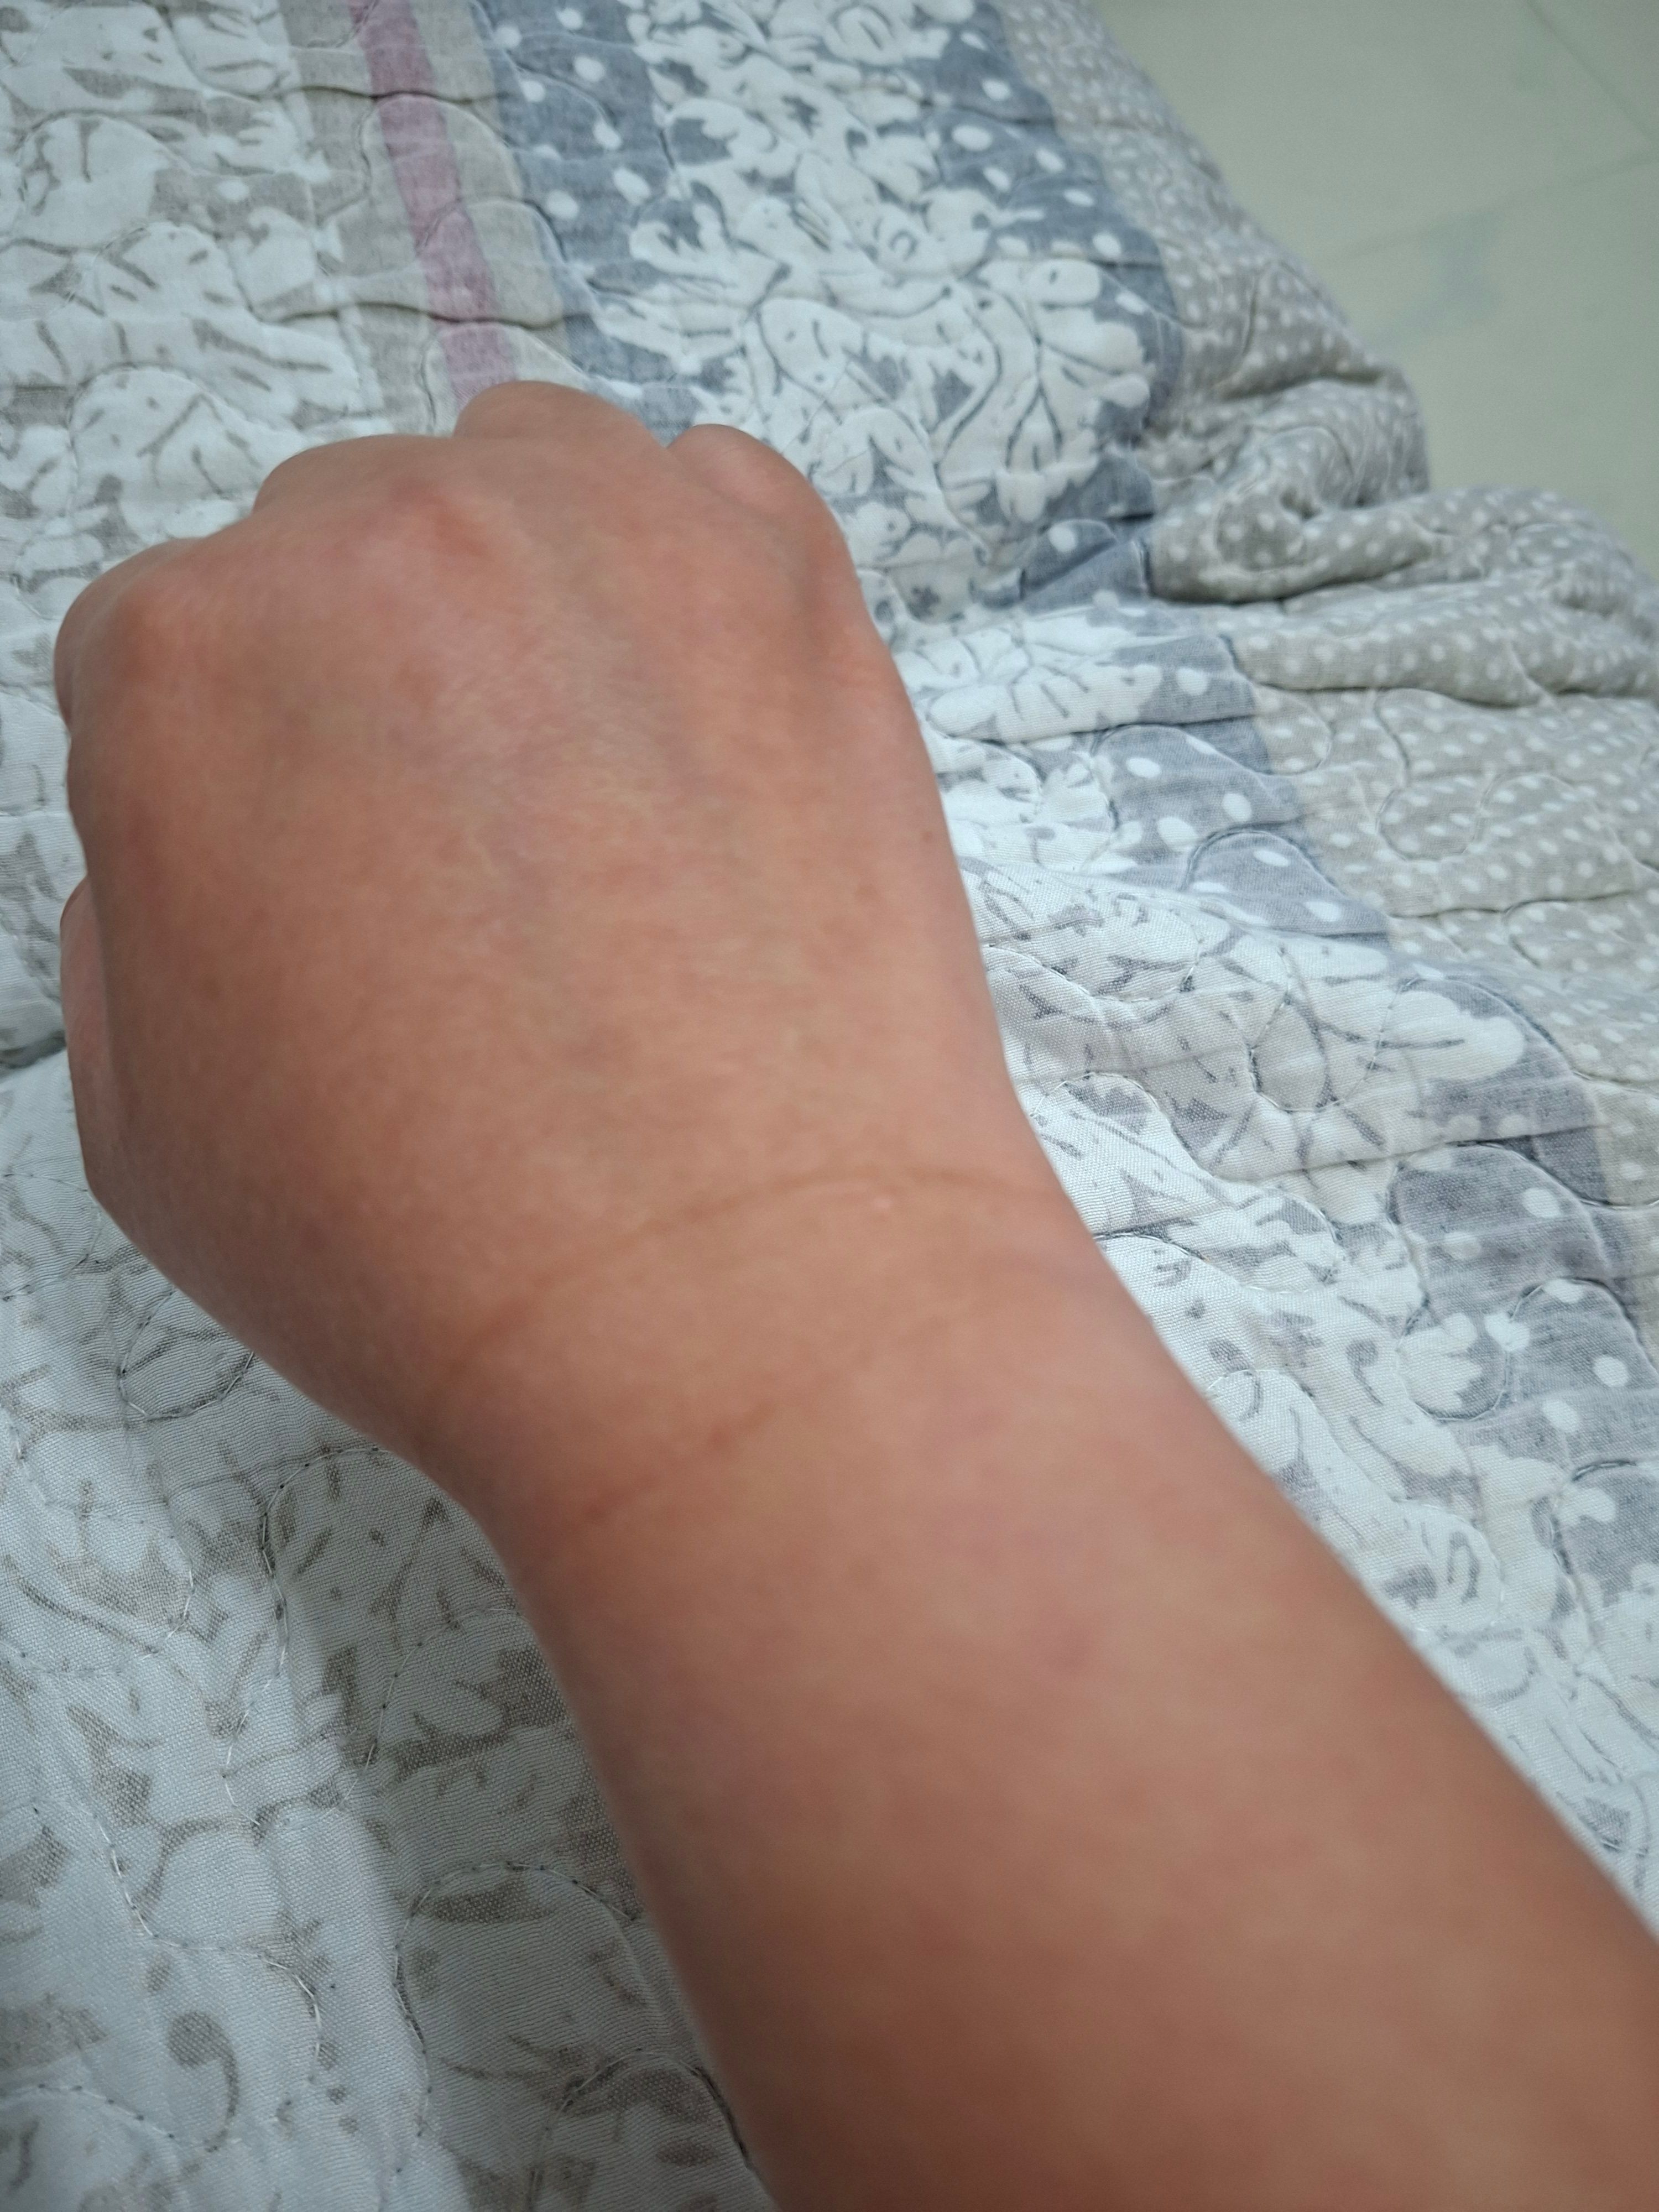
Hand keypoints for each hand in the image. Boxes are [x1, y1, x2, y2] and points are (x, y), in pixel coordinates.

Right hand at [55, 383, 1085, 1529]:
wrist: (737, 1306)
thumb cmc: (457, 1250)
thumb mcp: (152, 1129)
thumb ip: (133, 918)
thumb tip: (188, 836)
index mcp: (182, 666)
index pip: (173, 647)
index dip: (255, 775)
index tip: (329, 860)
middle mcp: (381, 552)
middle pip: (345, 547)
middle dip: (388, 681)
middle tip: (475, 849)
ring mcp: (604, 540)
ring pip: (525, 488)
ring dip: (537, 603)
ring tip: (596, 790)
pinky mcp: (789, 578)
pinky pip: (708, 504)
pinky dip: (693, 590)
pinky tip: (703, 747)